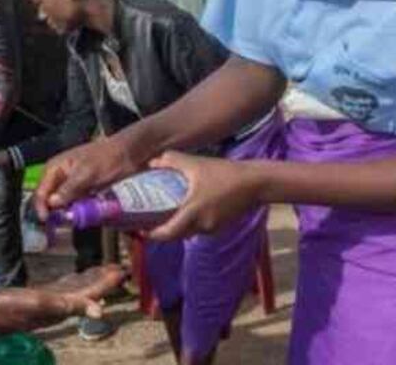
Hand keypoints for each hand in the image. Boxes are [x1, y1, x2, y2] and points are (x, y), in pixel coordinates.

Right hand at [0, 265, 125, 332]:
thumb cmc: (3, 309)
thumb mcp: (39, 304)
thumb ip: (69, 305)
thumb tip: (99, 311)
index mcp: (60, 308)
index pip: (90, 294)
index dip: (106, 284)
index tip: (121, 271)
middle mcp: (55, 308)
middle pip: (85, 292)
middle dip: (101, 281)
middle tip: (117, 267)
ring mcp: (43, 304)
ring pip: (73, 290)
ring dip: (88, 280)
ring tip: (102, 269)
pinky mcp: (31, 298)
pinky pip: (59, 288)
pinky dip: (70, 281)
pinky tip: (73, 277)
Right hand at [34, 137, 145, 219]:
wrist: (128, 154)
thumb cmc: (106, 159)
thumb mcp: (86, 174)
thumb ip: (68, 189)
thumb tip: (52, 204)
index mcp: (55, 168)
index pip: (41, 191)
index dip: (41, 207)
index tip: (46, 222)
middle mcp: (59, 176)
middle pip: (49, 199)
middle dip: (53, 213)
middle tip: (58, 226)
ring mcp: (71, 184)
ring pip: (61, 203)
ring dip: (65, 213)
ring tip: (70, 223)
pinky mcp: (82, 189)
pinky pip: (74, 203)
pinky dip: (76, 210)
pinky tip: (80, 217)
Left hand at [145, 151, 264, 239]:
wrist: (255, 183)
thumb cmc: (225, 173)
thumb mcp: (196, 164)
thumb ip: (172, 161)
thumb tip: (153, 162)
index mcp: (193, 212)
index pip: (167, 233)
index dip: (151, 234)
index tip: (140, 230)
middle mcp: (202, 225)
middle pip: (176, 235)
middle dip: (161, 231)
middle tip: (148, 222)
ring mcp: (213, 228)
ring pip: (188, 232)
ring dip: (176, 226)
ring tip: (165, 213)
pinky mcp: (221, 226)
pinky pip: (200, 228)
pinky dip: (190, 222)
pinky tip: (187, 209)